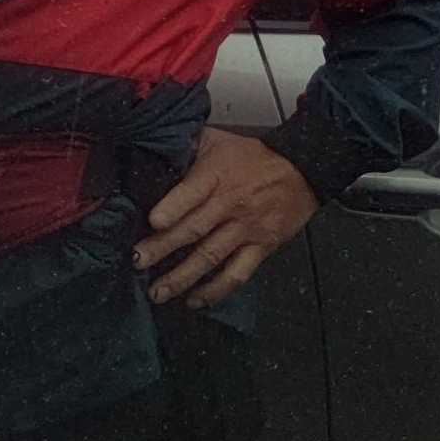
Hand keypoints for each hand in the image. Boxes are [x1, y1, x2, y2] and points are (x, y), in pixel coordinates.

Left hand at [132, 127, 318, 308]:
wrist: (301, 170)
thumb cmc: (253, 156)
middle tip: (138, 261)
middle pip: (193, 229)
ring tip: (158, 291)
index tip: (152, 222)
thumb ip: (188, 145)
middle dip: (163, 248)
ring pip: (210, 257)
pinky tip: (195, 300)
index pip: (192, 191)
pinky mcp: (260, 247)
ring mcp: (246, 229)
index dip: (172, 207)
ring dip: (182, 277)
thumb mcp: (218, 140)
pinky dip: (216, 291)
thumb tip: (157, 148)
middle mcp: (230, 204)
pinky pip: (236, 274)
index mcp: (217, 175)